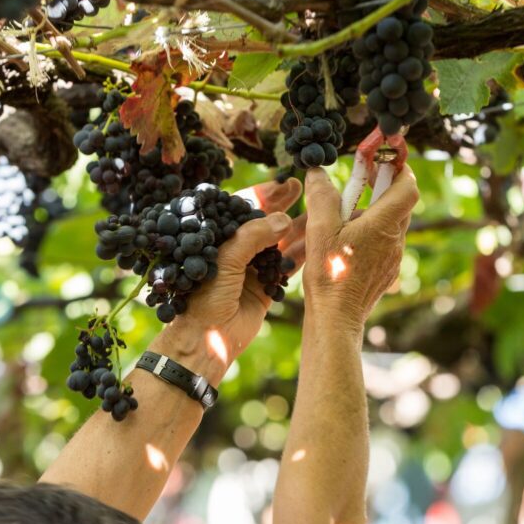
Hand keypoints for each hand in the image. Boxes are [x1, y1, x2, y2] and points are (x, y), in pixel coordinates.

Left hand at [148, 178, 303, 383]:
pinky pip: (287, 266)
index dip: (264, 195)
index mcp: (217, 238)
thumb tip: (283, 218)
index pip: (241, 207)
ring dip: (299, 228)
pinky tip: (320, 239)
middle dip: (283, 206)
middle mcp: (235, 250)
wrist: (207, 339)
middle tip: (304, 187)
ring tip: (320, 210)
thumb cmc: (203, 296)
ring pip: (279, 242)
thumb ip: (253, 237)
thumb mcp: (225, 260)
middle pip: (263, 222)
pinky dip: (303, 254)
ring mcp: (252, 268)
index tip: (285, 183)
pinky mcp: (267, 287)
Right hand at [301, 165, 417, 330]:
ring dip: (372, 211)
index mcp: (384, 224)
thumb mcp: (319, 229)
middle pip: (399, 203)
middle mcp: (395, 240)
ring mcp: (393, 258)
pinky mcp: (386, 271)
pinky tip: (344, 241)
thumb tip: (318, 171)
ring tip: (342, 215)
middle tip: (359, 179)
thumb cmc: (330, 275)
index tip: (383, 157)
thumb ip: (322, 195)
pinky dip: (369, 232)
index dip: (399, 167)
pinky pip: (383, 242)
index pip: (407, 186)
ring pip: (390, 223)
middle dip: (381, 186)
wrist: (336, 319)